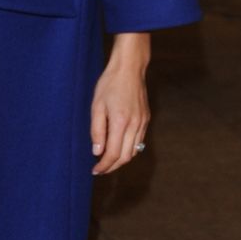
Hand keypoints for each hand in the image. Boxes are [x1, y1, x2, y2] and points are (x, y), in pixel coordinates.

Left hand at [91, 32, 150, 174]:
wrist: (129, 69)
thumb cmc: (109, 84)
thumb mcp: (96, 106)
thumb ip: (97, 131)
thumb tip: (97, 152)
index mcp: (121, 122)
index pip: (113, 153)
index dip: (104, 166)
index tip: (95, 170)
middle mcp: (135, 125)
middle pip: (126, 157)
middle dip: (112, 166)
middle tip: (100, 169)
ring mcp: (143, 123)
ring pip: (134, 151)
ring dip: (121, 159)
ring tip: (107, 160)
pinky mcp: (146, 119)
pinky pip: (138, 141)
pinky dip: (129, 149)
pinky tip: (118, 147)